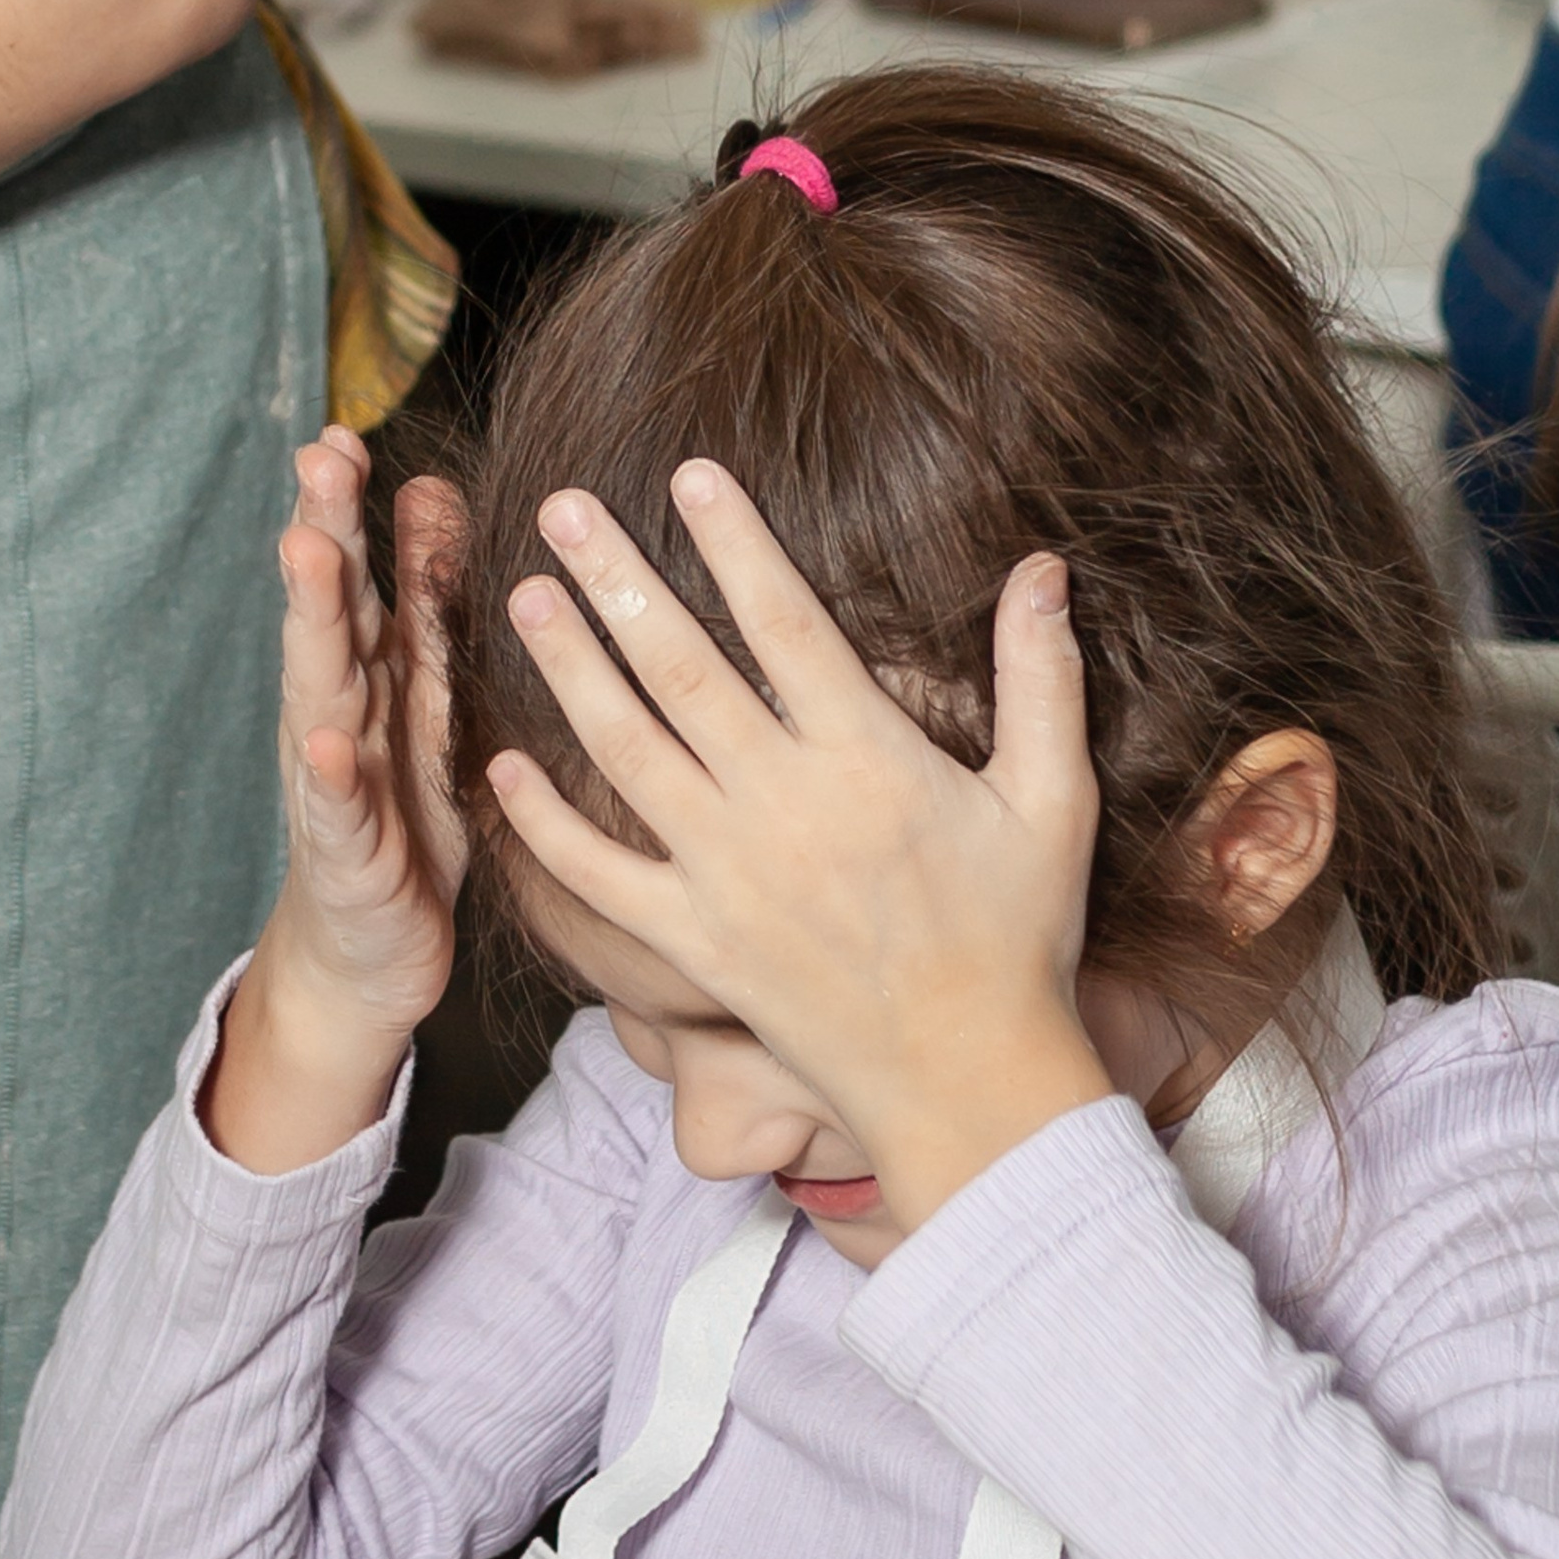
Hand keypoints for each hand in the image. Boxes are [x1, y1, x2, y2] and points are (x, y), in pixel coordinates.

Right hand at [203, 429, 471, 1172]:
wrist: (369, 952)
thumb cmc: (403, 817)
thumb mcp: (424, 700)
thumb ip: (423, 605)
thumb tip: (434, 490)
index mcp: (369, 676)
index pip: (359, 576)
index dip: (352, 508)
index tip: (347, 435)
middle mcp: (341, 714)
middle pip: (331, 611)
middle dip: (324, 532)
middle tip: (322, 458)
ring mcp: (336, 781)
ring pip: (324, 690)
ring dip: (315, 623)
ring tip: (310, 556)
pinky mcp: (349, 853)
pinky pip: (341, 809)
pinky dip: (333, 775)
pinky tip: (327, 743)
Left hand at [487, 460, 1112, 1229]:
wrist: (970, 1083)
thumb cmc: (1022, 939)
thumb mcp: (1054, 801)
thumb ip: (1043, 678)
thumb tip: (1044, 567)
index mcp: (870, 760)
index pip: (786, 624)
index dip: (734, 544)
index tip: (688, 475)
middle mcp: (785, 808)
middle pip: (682, 669)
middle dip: (618, 580)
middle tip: (563, 508)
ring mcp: (729, 878)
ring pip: (628, 754)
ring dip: (570, 672)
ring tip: (524, 598)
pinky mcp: (695, 945)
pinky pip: (600, 878)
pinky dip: (546, 825)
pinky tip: (504, 767)